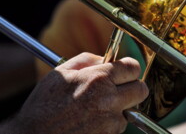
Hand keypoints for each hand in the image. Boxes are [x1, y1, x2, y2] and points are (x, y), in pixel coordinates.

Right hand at [11, 53, 147, 133]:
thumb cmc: (44, 104)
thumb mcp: (63, 72)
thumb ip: (88, 59)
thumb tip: (106, 59)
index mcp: (98, 79)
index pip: (133, 68)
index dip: (129, 68)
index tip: (125, 71)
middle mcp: (108, 100)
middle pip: (141, 90)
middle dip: (133, 87)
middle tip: (120, 88)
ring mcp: (110, 122)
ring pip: (131, 110)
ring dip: (120, 107)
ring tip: (96, 107)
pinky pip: (119, 126)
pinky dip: (111, 123)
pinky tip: (92, 120)